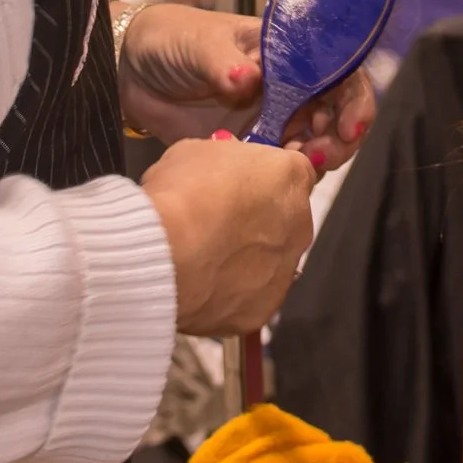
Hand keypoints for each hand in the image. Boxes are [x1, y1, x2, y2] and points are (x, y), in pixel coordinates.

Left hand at [118, 3, 377, 170]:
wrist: (128, 71)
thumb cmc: (168, 40)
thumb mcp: (197, 42)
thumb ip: (224, 62)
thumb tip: (248, 79)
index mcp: (285, 52)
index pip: (338, 72)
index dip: (353, 99)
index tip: (349, 127)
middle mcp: (285, 86)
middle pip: (334, 114)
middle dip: (338, 139)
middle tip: (317, 157)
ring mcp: (267, 118)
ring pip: (311, 143)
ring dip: (314, 159)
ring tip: (295, 167)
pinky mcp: (246, 147)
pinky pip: (277, 166)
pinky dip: (282, 176)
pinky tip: (268, 179)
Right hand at [141, 135, 315, 335]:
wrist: (162, 251)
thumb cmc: (180, 193)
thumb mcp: (199, 152)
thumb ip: (227, 163)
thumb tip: (225, 175)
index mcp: (290, 177)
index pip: (292, 173)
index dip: (265, 179)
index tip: (240, 186)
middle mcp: (299, 225)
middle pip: (285, 220)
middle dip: (258, 221)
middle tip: (219, 223)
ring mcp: (284, 271)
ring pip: (271, 262)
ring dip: (247, 260)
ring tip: (205, 258)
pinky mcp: (262, 311)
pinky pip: (250, 298)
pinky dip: (231, 294)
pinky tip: (202, 285)